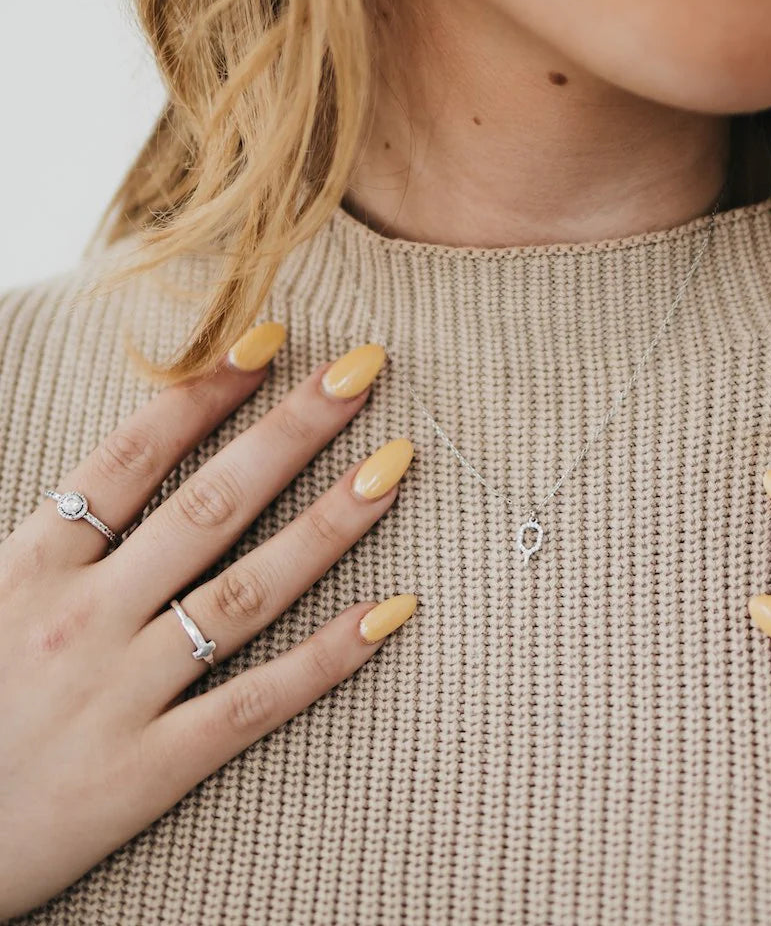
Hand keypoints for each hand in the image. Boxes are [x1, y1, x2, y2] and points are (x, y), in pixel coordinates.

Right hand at [0, 325, 416, 918]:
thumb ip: (46, 536)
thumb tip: (106, 473)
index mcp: (27, 568)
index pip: (132, 458)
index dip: (204, 393)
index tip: (271, 339)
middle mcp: (81, 619)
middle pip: (207, 506)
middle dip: (291, 432)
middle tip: (362, 372)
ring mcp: (121, 694)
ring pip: (245, 592)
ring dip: (328, 526)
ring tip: (393, 466)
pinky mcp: (149, 770)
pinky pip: (255, 703)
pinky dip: (328, 658)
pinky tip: (392, 611)